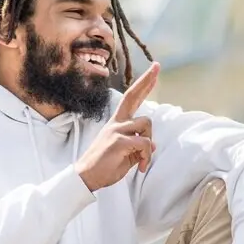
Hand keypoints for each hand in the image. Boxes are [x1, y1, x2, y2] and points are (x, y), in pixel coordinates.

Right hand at [75, 63, 159, 190]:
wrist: (87, 177)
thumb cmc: (105, 166)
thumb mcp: (127, 154)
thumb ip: (139, 146)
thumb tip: (152, 143)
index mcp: (118, 123)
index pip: (131, 99)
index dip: (142, 85)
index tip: (153, 70)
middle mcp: (117, 122)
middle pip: (133, 96)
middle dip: (146, 80)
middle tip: (157, 66)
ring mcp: (117, 130)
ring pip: (147, 125)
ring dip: (149, 144)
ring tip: (141, 160)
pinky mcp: (119, 141)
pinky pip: (145, 144)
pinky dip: (147, 157)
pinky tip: (141, 167)